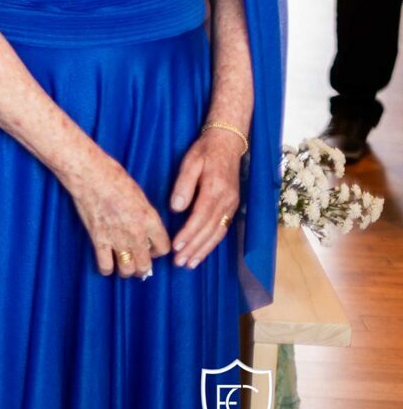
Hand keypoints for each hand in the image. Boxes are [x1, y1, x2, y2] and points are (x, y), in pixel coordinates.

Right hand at [63, 152, 170, 277]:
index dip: (158, 251)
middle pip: (145, 264)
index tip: (151, 248)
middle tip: (138, 264)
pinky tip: (106, 265)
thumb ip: (145, 216)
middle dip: (143, 267)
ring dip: (127, 271)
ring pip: (127, 269)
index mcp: (150, 219)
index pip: (163, 248)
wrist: (90, 175)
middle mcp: (136, 233)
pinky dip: (106, 269)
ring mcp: (117, 238)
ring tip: (124, 267)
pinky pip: (105, 266)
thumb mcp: (139, 195)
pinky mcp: (98, 240)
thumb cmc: (114, 177)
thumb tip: (144, 228)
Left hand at [168, 127, 244, 267]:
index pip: (200, 217)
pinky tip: (201, 252)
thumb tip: (176, 208)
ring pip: (218, 233)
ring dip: (203, 250)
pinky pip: (222, 229)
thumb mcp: (190, 163)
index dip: (188, 234)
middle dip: (194, 248)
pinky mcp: (232, 207)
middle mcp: (227, 201)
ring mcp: (232, 205)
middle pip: (210, 230)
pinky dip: (212, 243)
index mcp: (215, 189)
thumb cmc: (204, 152)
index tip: (176, 247)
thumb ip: (183, 185)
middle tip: (179, 262)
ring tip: (190, 263)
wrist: (227, 144)